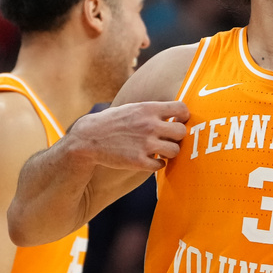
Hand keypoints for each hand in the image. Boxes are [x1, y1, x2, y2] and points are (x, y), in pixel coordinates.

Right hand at [70, 100, 189, 171]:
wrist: (88, 138)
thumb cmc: (113, 122)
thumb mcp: (133, 108)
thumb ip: (153, 111)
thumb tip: (177, 113)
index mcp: (148, 109)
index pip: (181, 109)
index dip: (184, 116)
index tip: (179, 121)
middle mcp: (149, 125)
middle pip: (182, 132)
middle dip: (177, 137)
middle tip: (169, 139)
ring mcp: (144, 144)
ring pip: (175, 151)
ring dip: (170, 152)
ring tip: (161, 151)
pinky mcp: (138, 161)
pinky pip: (161, 165)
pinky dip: (158, 164)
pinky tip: (150, 160)